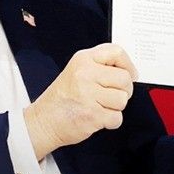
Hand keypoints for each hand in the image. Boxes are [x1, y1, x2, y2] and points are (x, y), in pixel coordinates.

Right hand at [23, 43, 135, 160]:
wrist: (44, 121)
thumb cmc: (62, 98)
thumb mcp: (76, 70)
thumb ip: (100, 66)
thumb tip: (128, 71)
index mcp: (83, 59)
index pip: (116, 52)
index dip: (128, 65)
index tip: (130, 74)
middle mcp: (85, 74)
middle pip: (124, 78)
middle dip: (123, 90)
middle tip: (111, 95)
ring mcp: (88, 94)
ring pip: (122, 99)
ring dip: (115, 107)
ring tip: (100, 106)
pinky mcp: (92, 114)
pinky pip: (117, 118)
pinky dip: (110, 121)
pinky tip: (97, 117)